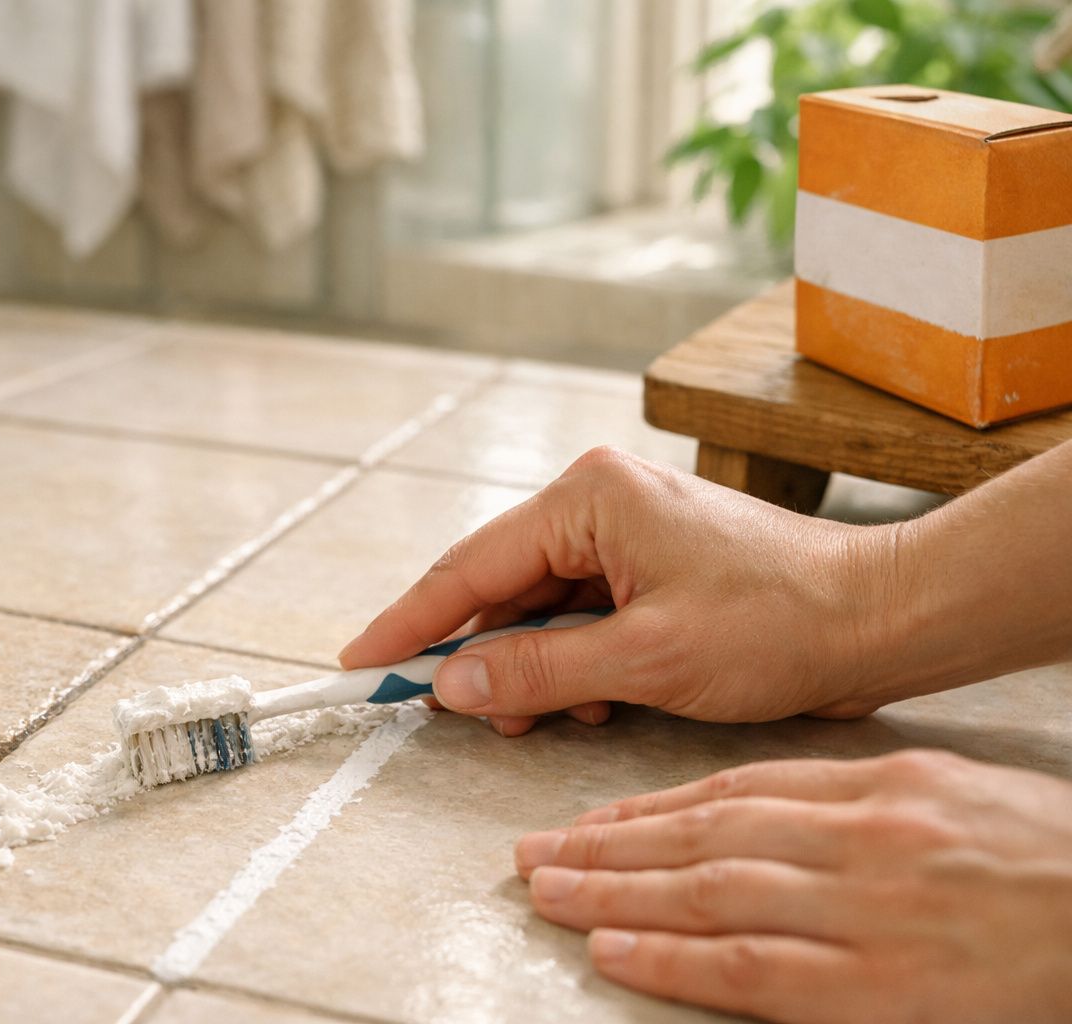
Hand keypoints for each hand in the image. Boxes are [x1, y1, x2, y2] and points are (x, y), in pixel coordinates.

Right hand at [338, 447, 902, 735]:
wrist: (881, 619)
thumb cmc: (779, 621)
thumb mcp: (647, 659)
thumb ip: (539, 672)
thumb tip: (450, 684)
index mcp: (588, 499)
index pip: (469, 567)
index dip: (409, 622)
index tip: (355, 661)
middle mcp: (597, 505)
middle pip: (499, 589)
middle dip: (480, 658)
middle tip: (448, 714)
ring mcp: (623, 537)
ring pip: (537, 613)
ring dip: (534, 672)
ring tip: (542, 718)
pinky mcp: (647, 571)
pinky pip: (579, 622)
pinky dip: (574, 669)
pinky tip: (596, 702)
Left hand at [513, 750, 1071, 1022]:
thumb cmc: (1050, 860)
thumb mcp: (949, 800)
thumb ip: (854, 805)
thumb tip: (763, 816)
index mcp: (878, 788)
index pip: (732, 790)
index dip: (648, 809)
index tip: (589, 820)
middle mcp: (860, 840)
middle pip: (703, 837)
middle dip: (608, 846)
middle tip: (534, 854)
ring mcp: (866, 913)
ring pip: (709, 895)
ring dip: (617, 896)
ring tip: (549, 896)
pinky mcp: (880, 989)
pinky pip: (754, 970)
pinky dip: (676, 960)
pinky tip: (618, 953)